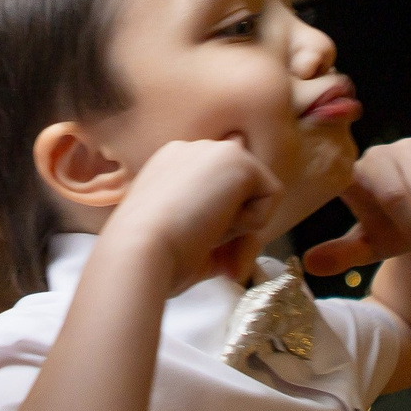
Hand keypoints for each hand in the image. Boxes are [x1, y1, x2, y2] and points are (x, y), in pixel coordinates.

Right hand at [102, 137, 281, 293]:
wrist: (139, 249)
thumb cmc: (154, 255)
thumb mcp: (186, 239)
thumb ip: (216, 231)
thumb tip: (248, 247)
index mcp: (171, 166)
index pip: (215, 188)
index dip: (217, 222)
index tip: (201, 251)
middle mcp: (192, 151)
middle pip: (238, 190)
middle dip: (234, 226)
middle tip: (216, 259)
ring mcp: (214, 150)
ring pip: (255, 192)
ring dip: (239, 224)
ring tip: (205, 234)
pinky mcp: (238, 159)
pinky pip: (271, 195)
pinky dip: (252, 222)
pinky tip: (218, 223)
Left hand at [302, 131, 410, 277]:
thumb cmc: (396, 231)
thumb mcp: (369, 247)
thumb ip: (342, 254)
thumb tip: (309, 264)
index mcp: (351, 179)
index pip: (350, 187)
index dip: (366, 206)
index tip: (376, 213)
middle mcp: (375, 156)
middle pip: (396, 196)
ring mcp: (407, 145)